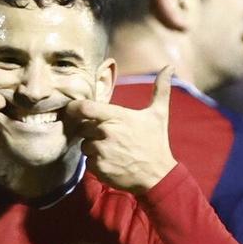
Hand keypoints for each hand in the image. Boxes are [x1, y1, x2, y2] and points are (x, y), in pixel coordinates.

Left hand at [64, 66, 177, 194]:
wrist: (157, 176)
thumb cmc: (156, 142)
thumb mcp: (159, 114)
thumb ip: (160, 89)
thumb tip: (169, 67)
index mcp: (117, 117)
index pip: (85, 108)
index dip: (74, 107)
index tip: (72, 109)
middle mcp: (106, 133)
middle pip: (84, 126)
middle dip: (91, 130)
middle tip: (108, 135)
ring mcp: (101, 151)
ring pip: (85, 144)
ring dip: (93, 146)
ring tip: (112, 149)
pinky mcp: (98, 167)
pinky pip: (88, 160)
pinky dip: (96, 161)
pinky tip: (111, 161)